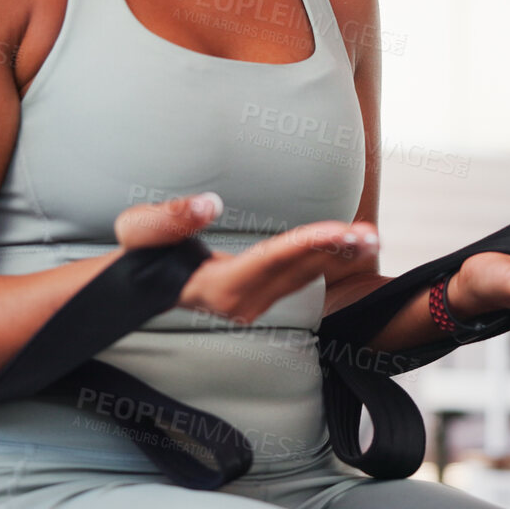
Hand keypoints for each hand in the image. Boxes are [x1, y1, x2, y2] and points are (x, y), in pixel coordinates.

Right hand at [114, 193, 377, 325]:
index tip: (340, 232)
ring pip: (301, 276)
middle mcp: (240, 302)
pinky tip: (348, 245)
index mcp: (217, 286)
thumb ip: (170, 218)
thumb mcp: (139, 230)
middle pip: (295, 271)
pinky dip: (323, 260)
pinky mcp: (257, 297)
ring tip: (371, 237)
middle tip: (372, 235)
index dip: (307, 244)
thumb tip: (208, 204)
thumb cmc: (138, 254)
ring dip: (337, 257)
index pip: (270, 260)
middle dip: (335, 252)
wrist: (136, 284)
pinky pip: (296, 277)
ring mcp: (250, 304)